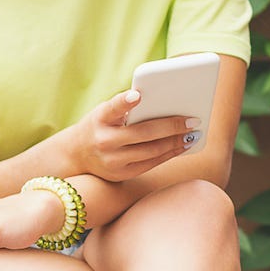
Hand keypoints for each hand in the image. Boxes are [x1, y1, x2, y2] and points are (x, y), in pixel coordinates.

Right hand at [71, 89, 194, 181]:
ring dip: (176, 143)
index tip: (139, 95)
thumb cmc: (99, 125)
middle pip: (143, 133)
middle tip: (193, 120)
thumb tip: (165, 105)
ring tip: (193, 134)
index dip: (125, 102)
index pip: (112, 108)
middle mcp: (103, 141)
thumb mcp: (104, 113)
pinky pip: (150, 164)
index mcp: (99, 119)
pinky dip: (168, 154)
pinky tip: (182, 146)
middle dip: (171, 127)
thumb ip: (126, 110)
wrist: (76, 155)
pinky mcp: (121, 175)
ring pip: (151, 151)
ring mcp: (112, 161)